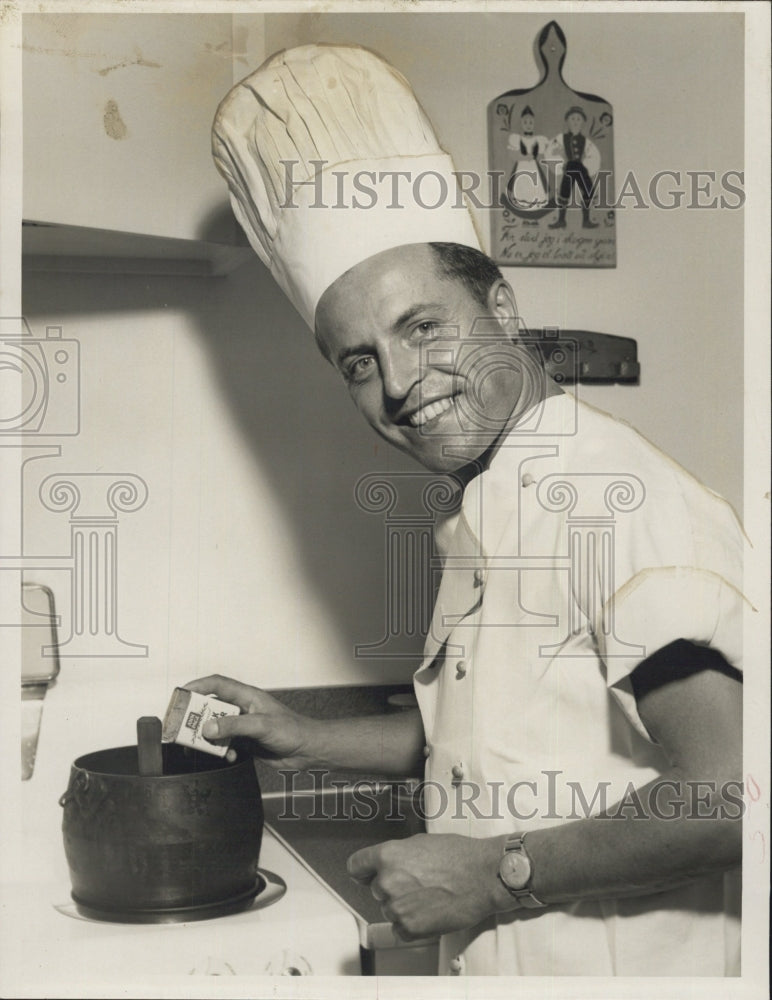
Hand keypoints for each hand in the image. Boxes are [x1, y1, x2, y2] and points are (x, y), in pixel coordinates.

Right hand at [183, 674, 316, 768]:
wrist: (307, 751)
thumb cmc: (293, 730)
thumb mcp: (261, 725)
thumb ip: (234, 726)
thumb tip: (208, 727)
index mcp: (247, 696)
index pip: (218, 684)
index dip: (198, 686)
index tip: (181, 694)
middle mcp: (243, 709)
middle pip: (212, 708)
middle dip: (197, 717)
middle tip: (182, 727)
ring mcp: (243, 726)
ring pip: (216, 728)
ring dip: (208, 738)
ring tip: (200, 746)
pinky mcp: (246, 742)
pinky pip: (225, 744)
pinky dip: (222, 751)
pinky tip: (228, 756)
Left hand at [347, 833, 516, 940]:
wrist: (483, 876)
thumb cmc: (460, 856)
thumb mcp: (421, 842)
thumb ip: (398, 854)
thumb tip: (388, 863)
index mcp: (388, 855)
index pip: (355, 866)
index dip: (363, 871)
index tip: (367, 875)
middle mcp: (388, 880)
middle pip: (376, 889)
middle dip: (392, 888)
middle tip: (417, 883)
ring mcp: (398, 907)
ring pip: (389, 910)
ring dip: (403, 907)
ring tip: (428, 896)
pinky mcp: (410, 928)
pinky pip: (400, 930)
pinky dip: (412, 925)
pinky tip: (429, 912)